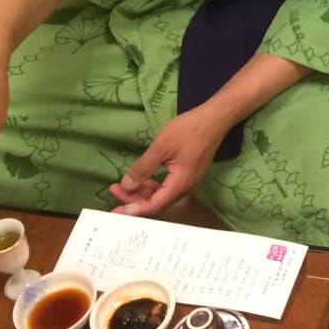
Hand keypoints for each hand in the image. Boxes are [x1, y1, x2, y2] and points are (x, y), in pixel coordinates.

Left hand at [109, 106, 230, 215]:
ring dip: (142, 192)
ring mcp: (189, 182)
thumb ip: (143, 168)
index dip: (133, 209)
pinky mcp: (189, 175)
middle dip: (134, 199)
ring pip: (162, 196)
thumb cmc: (189, 130)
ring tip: (123, 184)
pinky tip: (143, 179)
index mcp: (180, 184)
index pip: (153, 205)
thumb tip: (126, 185)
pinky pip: (167, 188)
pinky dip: (152, 186)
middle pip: (157, 203)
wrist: (215, 118)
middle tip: (114, 190)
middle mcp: (186, 188)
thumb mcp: (161, 146)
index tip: (114, 211)